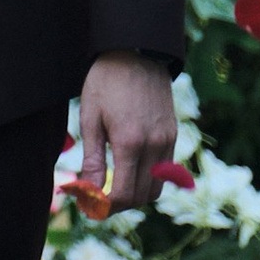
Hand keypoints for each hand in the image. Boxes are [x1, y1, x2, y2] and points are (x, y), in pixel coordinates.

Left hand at [77, 53, 178, 211]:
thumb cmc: (106, 82)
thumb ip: (91, 159)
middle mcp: (154, 146)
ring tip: (112, 184)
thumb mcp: (90, 119)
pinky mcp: (173, 135)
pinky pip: (164, 171)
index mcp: (130, 142)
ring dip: (135, 194)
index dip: (104, 207)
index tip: (89, 205)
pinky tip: (129, 169)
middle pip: (141, 197)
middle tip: (98, 199)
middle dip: (119, 205)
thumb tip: (86, 191)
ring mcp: (168, 141)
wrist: (136, 53)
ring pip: (156, 188)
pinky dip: (147, 179)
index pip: (122, 194)